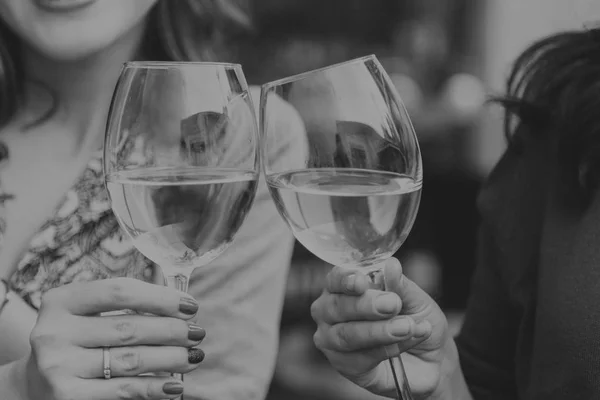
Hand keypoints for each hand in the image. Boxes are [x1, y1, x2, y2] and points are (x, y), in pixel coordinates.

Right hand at [26, 278, 205, 399]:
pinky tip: (175, 384)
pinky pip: (124, 390)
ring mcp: (58, 367)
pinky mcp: (68, 397)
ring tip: (193, 356)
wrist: (34, 385)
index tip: (190, 304)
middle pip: (129, 327)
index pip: (119, 291)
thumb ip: (123, 305)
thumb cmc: (75, 340)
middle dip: (172, 330)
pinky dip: (155, 387)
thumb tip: (180, 306)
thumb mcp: (86, 315)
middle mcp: (54, 332)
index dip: (160, 297)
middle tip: (197, 332)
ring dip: (171, 358)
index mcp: (61, 301)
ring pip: (131, 359)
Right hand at [311, 258, 455, 398]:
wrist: (431, 359)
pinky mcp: (344, 365)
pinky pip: (359, 358)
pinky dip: (385, 349)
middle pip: (336, 306)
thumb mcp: (415, 299)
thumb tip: (391, 265)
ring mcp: (332, 340)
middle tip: (394, 304)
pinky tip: (404, 344)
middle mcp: (330, 311)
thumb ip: (400, 285)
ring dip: (378, 331)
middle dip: (366, 305)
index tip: (362, 281)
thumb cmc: (415, 320)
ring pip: (346, 334)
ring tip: (406, 327)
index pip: (335, 279)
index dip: (345, 279)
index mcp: (343, 287)